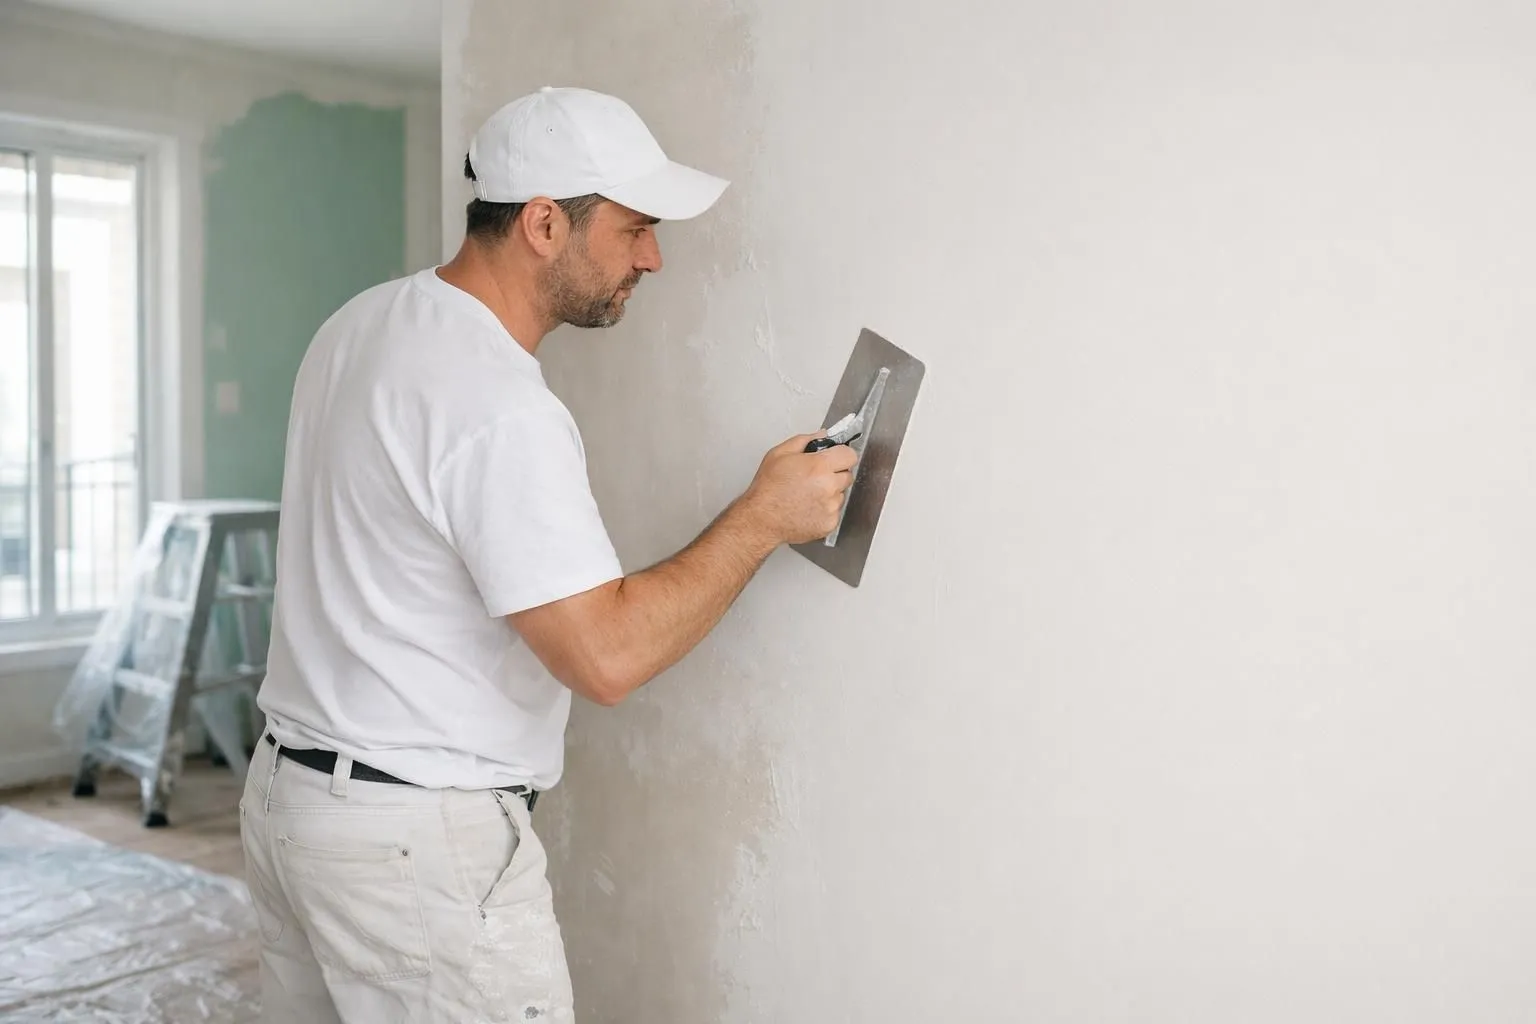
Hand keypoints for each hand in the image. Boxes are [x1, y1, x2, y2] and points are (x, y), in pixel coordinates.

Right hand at [739, 433, 858, 544]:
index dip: (841, 455)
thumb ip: (804, 440)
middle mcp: (829, 487)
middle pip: (847, 475)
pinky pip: (834, 512)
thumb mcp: (779, 454)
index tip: (834, 458)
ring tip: (806, 496)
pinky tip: (807, 508)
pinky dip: (824, 511)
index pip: (850, 455)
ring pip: (840, 495)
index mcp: (819, 466)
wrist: (761, 520)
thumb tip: (822, 435)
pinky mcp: (830, 524)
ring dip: (830, 494)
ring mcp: (831, 507)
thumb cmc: (768, 489)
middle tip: (814, 478)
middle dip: (835, 474)